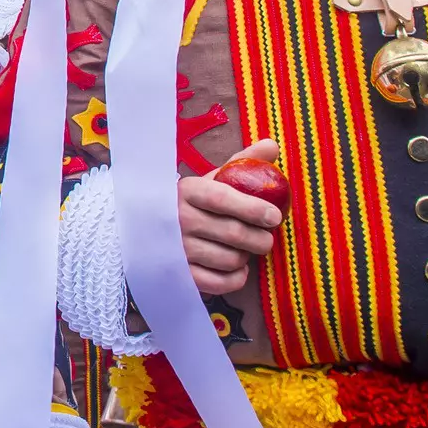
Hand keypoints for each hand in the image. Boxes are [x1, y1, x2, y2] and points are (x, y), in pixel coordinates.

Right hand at [178, 140, 284, 293]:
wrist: (152, 228)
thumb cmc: (193, 202)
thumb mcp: (212, 179)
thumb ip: (242, 162)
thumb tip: (272, 145)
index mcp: (187, 191)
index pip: (222, 198)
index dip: (252, 208)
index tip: (275, 216)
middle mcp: (178, 220)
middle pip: (233, 233)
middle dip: (260, 238)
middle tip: (266, 238)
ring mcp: (178, 249)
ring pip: (230, 259)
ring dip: (246, 257)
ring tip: (243, 249)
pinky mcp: (181, 274)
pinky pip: (221, 282)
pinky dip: (236, 277)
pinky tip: (236, 267)